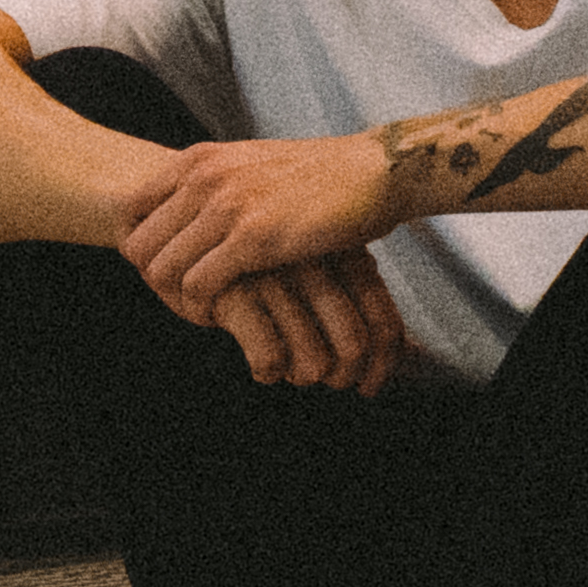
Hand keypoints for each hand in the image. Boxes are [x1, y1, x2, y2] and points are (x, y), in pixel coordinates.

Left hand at [114, 128, 402, 313]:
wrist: (373, 173)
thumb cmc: (317, 176)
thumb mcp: (250, 163)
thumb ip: (213, 182)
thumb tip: (182, 209)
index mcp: (199, 159)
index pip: (131, 208)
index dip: (142, 244)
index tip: (168, 266)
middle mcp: (204, 177)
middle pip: (138, 245)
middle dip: (155, 278)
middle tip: (184, 298)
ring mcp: (227, 206)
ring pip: (162, 269)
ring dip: (178, 299)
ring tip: (206, 309)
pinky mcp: (254, 239)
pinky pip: (198, 286)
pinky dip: (205, 308)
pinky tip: (227, 313)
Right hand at [180, 254, 411, 392]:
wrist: (177, 200)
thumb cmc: (260, 240)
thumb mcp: (314, 253)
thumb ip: (352, 292)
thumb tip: (410, 354)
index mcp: (342, 251)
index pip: (382, 320)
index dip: (385, 363)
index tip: (372, 386)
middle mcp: (314, 263)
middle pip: (354, 343)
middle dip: (348, 377)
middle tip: (336, 386)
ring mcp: (275, 276)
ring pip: (312, 357)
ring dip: (307, 376)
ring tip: (296, 377)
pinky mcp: (233, 289)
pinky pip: (267, 353)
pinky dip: (269, 370)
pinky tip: (263, 369)